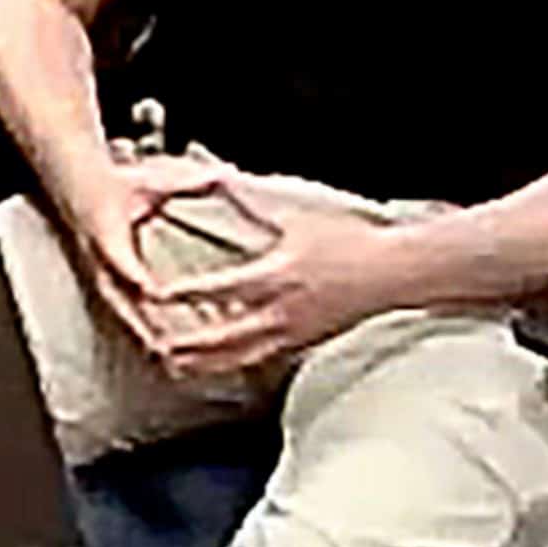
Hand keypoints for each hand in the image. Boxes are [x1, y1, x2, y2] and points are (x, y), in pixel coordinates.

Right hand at [49, 151, 244, 356]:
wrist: (77, 184)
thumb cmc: (115, 182)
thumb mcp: (153, 177)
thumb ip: (188, 180)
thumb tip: (222, 174)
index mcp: (107, 230)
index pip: (118, 256)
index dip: (134, 275)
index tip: (152, 291)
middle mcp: (100, 259)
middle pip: (119, 299)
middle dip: (143, 324)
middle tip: (167, 348)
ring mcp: (101, 275)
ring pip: (121, 313)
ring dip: (144, 336)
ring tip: (170, 363)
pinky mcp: (107, 285)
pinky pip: (124, 313)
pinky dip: (143, 333)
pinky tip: (163, 353)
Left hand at [134, 176, 413, 378]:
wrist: (392, 273)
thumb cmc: (348, 241)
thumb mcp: (295, 216)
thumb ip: (250, 202)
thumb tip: (218, 178)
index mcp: (277, 275)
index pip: (222, 289)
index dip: (187, 295)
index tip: (156, 296)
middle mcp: (282, 310)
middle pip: (226, 336)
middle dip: (189, 345)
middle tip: (155, 347)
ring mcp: (293, 332)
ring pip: (242, 356)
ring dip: (206, 363)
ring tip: (174, 367)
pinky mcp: (302, 343)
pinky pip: (261, 359)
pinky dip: (233, 364)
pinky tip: (213, 368)